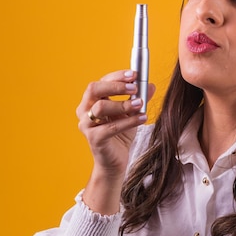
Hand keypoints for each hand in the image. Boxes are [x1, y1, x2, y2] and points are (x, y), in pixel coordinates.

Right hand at [76, 70, 154, 213]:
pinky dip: (128, 121)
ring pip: (101, 107)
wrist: (116, 160)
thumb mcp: (132, 112)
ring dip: (123, 104)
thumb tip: (151, 85)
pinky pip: (110, 127)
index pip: (101, 81)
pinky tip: (142, 118)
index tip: (134, 75)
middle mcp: (84, 110)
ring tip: (139, 105)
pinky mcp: (93, 139)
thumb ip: (139, 98)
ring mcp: (86, 125)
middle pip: (94, 89)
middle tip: (134, 87)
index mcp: (91, 100)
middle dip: (116, 86)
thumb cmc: (121, 134)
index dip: (117, 76)